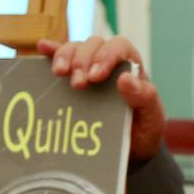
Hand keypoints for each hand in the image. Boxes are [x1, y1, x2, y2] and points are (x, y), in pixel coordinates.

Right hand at [36, 36, 164, 161]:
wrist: (131, 149)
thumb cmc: (143, 129)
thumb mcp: (151, 117)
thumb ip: (144, 97)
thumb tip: (125, 79)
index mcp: (131, 66)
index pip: (119, 47)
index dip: (105, 56)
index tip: (95, 76)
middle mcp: (109, 62)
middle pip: (93, 44)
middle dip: (82, 61)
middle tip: (78, 85)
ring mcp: (88, 68)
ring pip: (75, 48)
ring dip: (65, 57)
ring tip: (59, 74)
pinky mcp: (73, 78)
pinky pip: (61, 59)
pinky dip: (51, 52)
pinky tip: (42, 49)